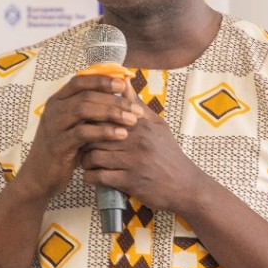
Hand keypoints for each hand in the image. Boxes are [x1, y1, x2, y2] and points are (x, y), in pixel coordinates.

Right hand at [14, 74, 141, 202]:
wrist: (40, 177)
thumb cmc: (65, 148)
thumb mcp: (77, 125)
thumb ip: (93, 109)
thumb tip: (122, 90)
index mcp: (58, 101)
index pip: (80, 80)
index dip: (102, 80)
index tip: (124, 84)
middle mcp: (53, 110)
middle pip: (86, 95)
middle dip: (115, 100)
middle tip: (136, 108)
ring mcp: (53, 126)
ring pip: (83, 109)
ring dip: (111, 113)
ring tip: (132, 120)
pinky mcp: (58, 145)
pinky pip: (82, 133)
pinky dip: (104, 132)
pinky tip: (121, 134)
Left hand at [77, 83, 205, 215]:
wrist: (185, 185)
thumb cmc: (169, 154)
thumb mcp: (158, 125)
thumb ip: (138, 106)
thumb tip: (124, 82)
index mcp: (141, 125)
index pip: (106, 115)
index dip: (91, 119)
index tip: (86, 125)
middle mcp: (136, 141)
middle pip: (95, 134)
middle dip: (84, 140)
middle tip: (82, 144)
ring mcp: (133, 162)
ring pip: (93, 156)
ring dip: (85, 161)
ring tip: (87, 161)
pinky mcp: (130, 182)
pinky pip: (99, 177)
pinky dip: (90, 177)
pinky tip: (92, 176)